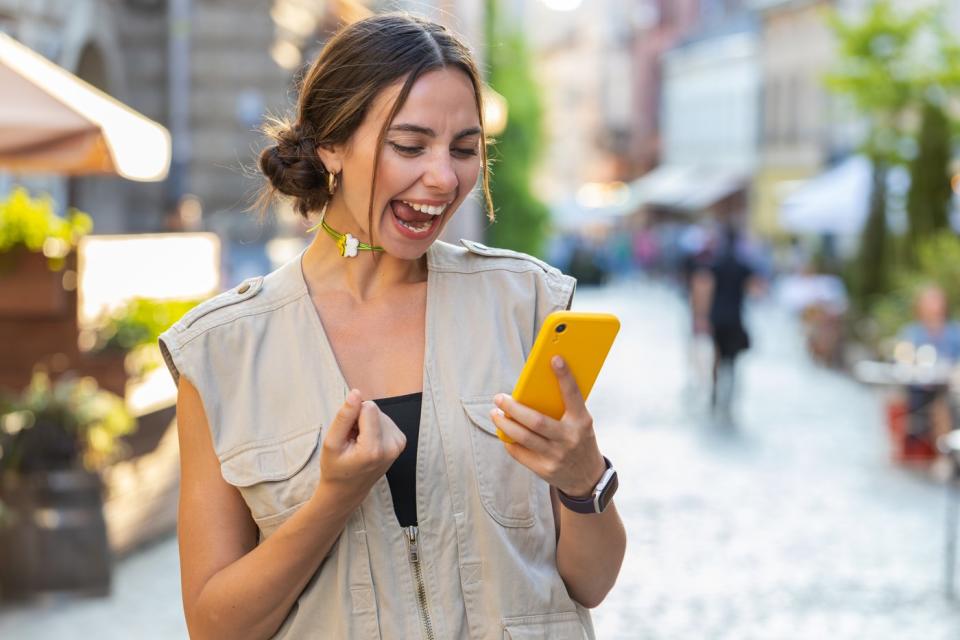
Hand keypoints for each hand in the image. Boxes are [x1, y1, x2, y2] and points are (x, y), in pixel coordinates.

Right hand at [318, 389, 405, 497]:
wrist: (347, 490)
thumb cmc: (335, 468)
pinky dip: (373, 427)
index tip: (346, 433)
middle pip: (374, 410)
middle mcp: (392, 446)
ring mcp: (399, 444)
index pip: (368, 407)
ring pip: (379, 413)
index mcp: (374, 448)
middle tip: (350, 440)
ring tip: (357, 443)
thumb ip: (344, 417)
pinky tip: (366, 442)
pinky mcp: (400, 441)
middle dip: (359, 419)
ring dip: (366, 424)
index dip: (353, 415)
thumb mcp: (331, 443)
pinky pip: (384, 420)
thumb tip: (356, 393)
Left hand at [491, 356, 605, 496]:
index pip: (573, 395)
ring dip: (505, 423)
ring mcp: (556, 456)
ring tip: (495, 413)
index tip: (554, 358)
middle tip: (499, 397)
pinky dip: (509, 440)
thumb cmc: (580, 441)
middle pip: (536, 420)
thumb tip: (534, 389)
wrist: (587, 478)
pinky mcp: (544, 469)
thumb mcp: (580, 423)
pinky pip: (520, 453)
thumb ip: (564, 409)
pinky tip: (503, 432)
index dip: (564, 376)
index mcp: (581, 422)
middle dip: (513, 407)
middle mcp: (569, 439)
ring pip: (523, 437)